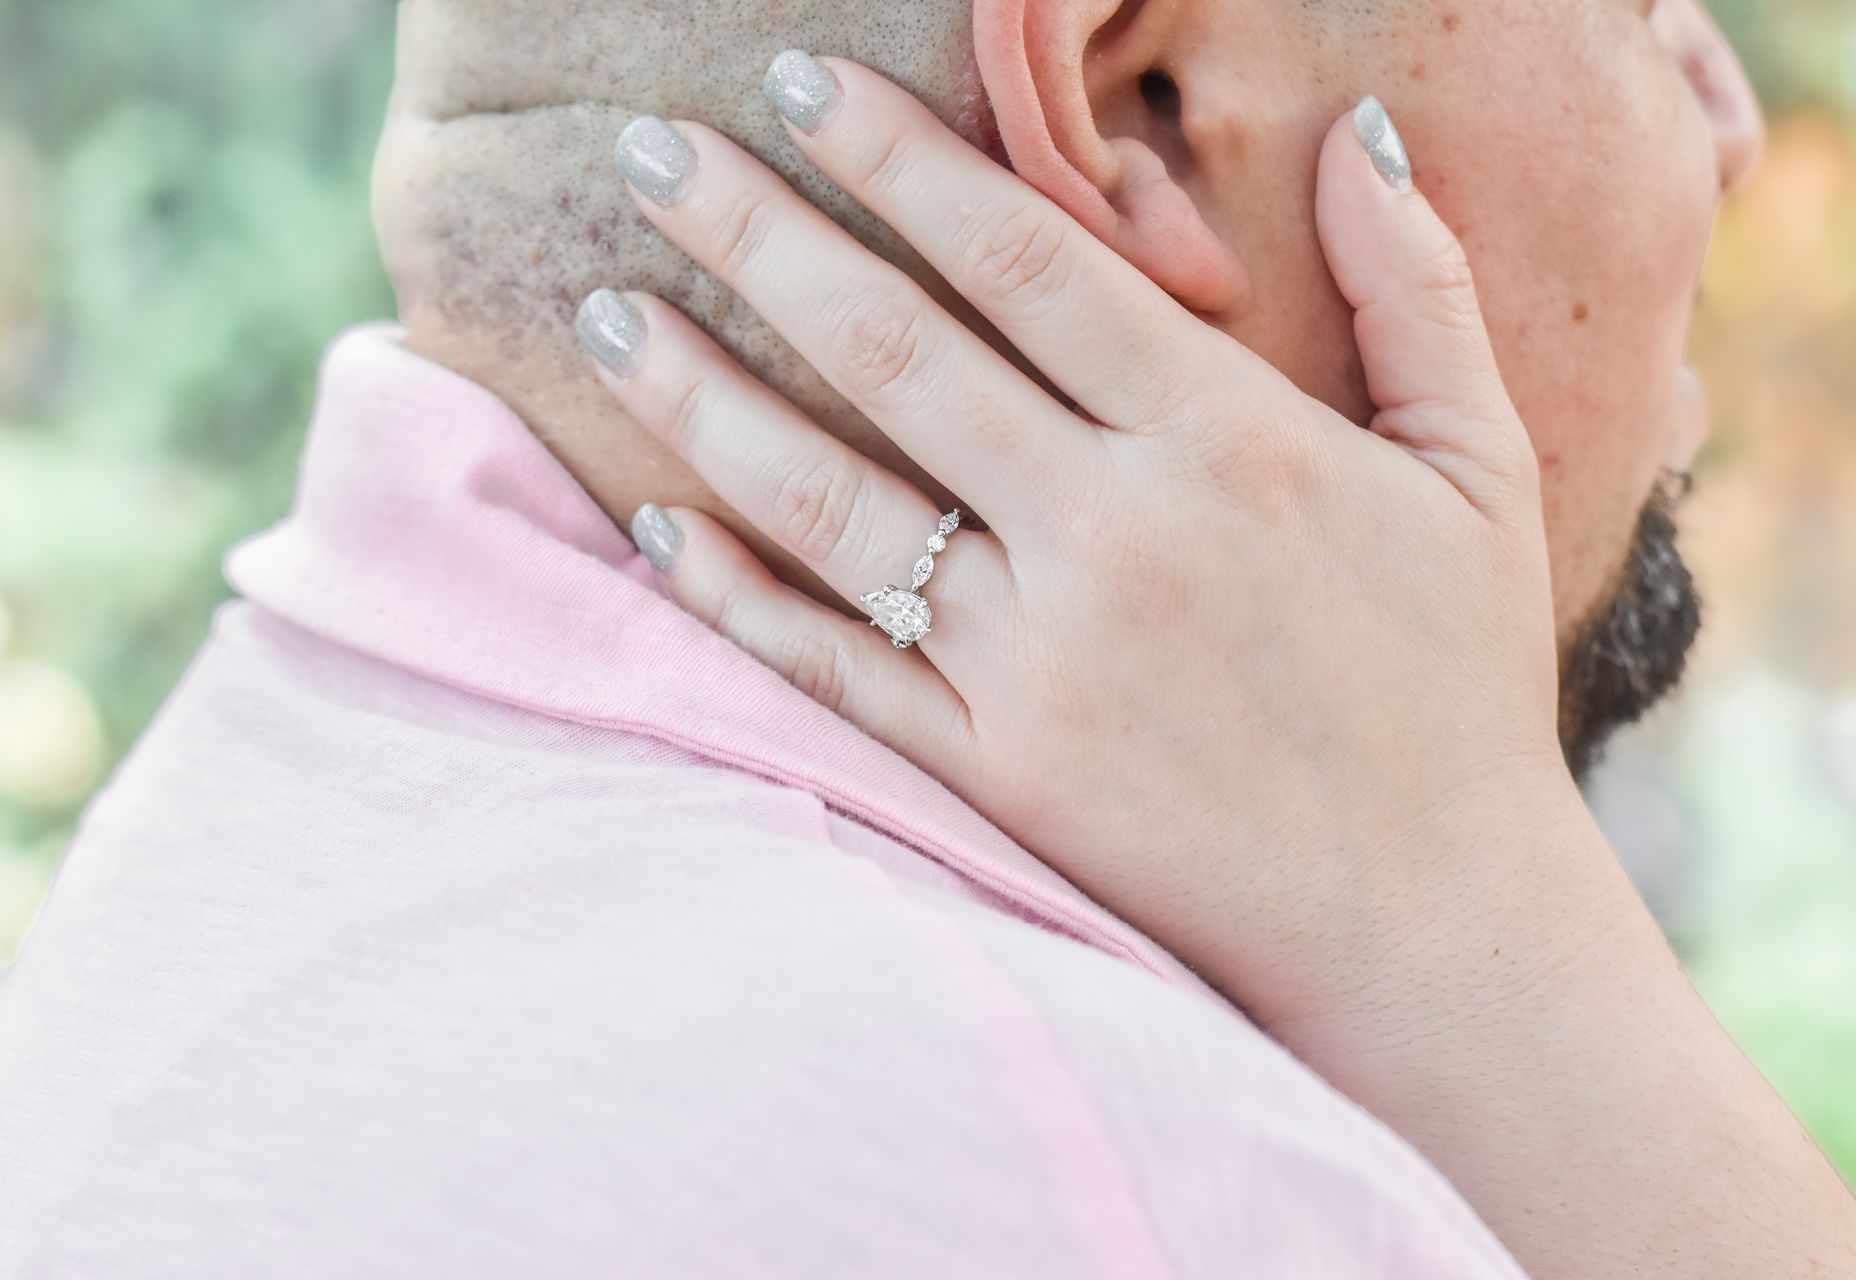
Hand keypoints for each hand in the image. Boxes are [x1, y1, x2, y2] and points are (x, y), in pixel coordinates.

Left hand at [583, 58, 1855, 1279]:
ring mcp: (1038, 661)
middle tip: (651, 154)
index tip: (795, 85)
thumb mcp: (1480, 468)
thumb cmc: (1456, 686)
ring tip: (610, 313)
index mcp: (1227, 437)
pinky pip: (834, 667)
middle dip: (758, 233)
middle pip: (892, 348)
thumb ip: (1417, 288)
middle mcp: (1111, 534)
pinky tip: (657, 526)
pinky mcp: (993, 772)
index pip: (1022, 256)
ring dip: (704, 396)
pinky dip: (736, 598)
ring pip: (831, 499)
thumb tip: (1365, 128)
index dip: (894, 157)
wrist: (1429, 925)